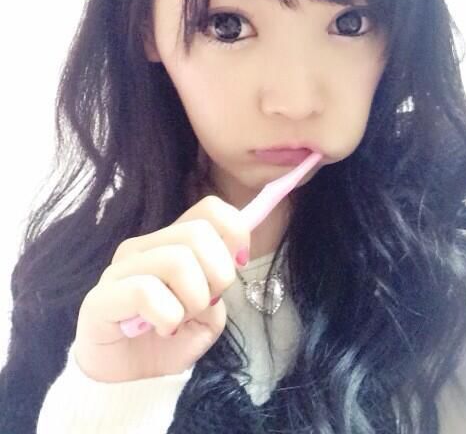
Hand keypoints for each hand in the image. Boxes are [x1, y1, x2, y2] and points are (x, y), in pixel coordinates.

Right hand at [73, 196, 249, 381]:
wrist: (130, 382)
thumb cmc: (170, 340)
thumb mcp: (210, 314)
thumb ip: (221, 284)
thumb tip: (229, 261)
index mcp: (171, 242)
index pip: (210, 209)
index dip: (235, 233)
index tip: (240, 264)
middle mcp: (144, 246)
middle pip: (199, 233)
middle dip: (217, 275)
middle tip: (204, 305)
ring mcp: (120, 269)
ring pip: (177, 260)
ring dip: (192, 301)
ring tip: (180, 321)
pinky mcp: (100, 297)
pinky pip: (147, 292)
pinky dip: (168, 317)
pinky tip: (161, 329)